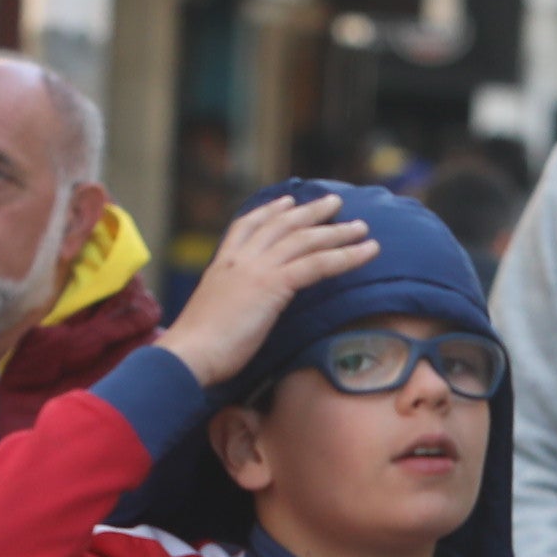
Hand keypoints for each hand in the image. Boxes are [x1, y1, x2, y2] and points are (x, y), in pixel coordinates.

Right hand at [159, 192, 376, 385]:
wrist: (188, 355)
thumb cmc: (196, 350)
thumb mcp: (213, 317)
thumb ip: (230, 305)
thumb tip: (243, 314)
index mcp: (222, 264)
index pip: (247, 226)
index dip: (271, 211)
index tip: (287, 201)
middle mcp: (240, 259)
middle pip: (283, 225)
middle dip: (311, 211)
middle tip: (334, 202)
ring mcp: (257, 269)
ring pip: (305, 240)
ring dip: (338, 232)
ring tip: (362, 227)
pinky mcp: (273, 285)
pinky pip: (317, 264)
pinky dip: (346, 256)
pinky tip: (367, 251)